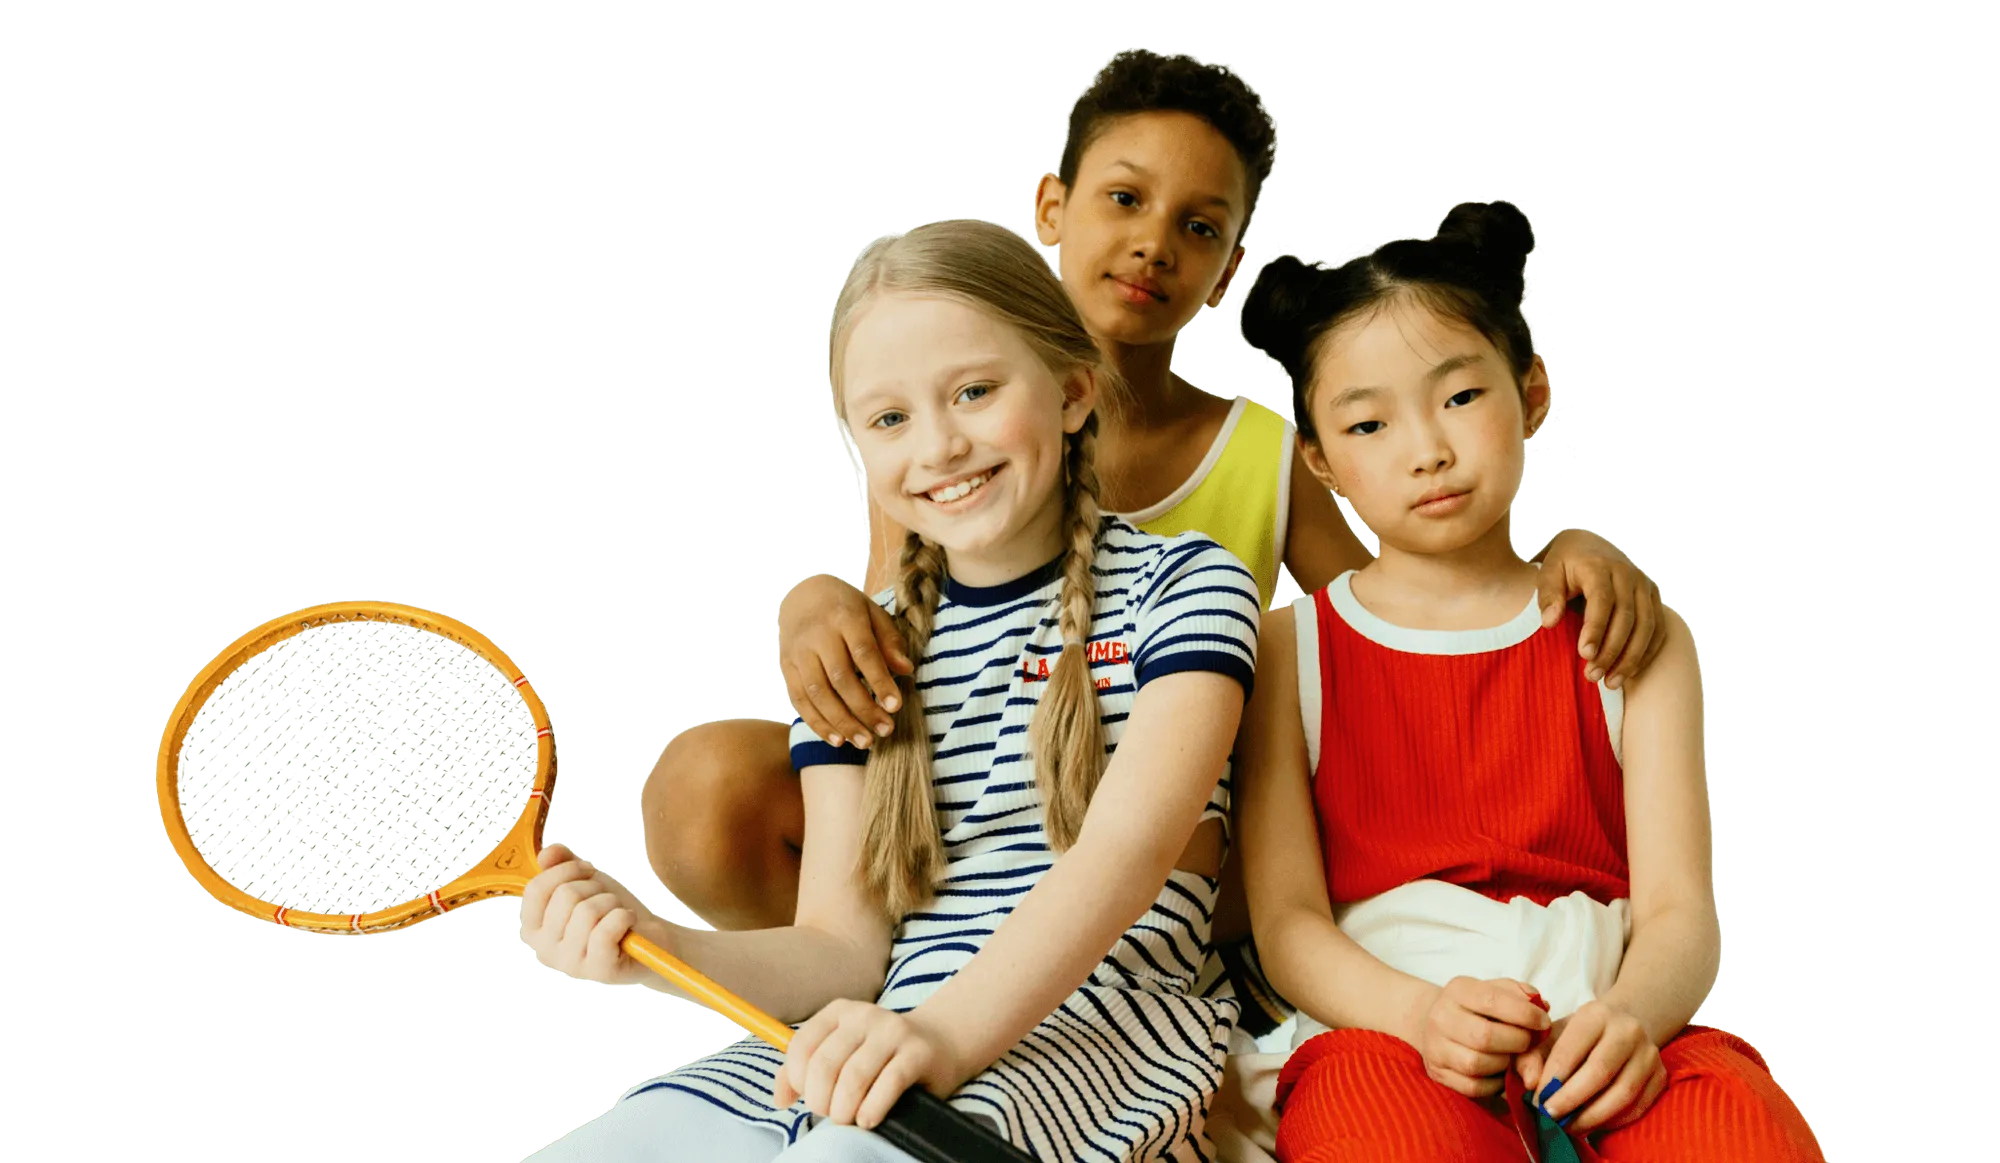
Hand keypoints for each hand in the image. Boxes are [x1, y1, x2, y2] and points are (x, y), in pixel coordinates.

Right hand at [518, 843, 664, 989]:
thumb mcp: (586, 881)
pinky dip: (624, 917)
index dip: (566, 870)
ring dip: (612, 903)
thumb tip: (546, 853)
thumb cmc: (611, 909)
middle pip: (565, 895)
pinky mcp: (598, 970)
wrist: (649, 937)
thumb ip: (563, 863)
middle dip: (595, 888)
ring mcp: (570, 964)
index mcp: (534, 929)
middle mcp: (545, 950)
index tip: (587, 873)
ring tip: (617, 913)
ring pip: (587, 911)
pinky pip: (606, 931)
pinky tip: (628, 923)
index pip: (535, 889)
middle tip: (607, 900)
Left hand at [773, 999, 966, 1128]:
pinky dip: (872, 1109)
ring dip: (844, 1109)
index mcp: (838, 1012)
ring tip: (848, 1120)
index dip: (797, 1080)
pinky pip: (888, 1084)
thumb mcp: (841, 1052)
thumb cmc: (879, 1056)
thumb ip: (806, 1070)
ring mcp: (893, 1031)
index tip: (808, 1098)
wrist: (938, 1044)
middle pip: (825, 1065)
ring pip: (854, 1077)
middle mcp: (864, 1015)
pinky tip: (868, 1119)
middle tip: (829, 1114)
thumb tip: (780, 1099)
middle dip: (820, 1100)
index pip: (802, 1046)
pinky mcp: (917, 1052)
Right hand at [778, 574, 913, 749]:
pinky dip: (817, 723)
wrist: (802, 595)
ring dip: (841, 722)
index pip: (863, 653)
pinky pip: (799, 700)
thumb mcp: (872, 613)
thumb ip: (889, 640)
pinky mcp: (785, 667)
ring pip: (817, 693)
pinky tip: (837, 740)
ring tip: (864, 742)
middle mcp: (817, 634)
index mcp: (844, 616)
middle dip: (863, 709)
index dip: (880, 681)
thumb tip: (905, 670)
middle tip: (885, 731)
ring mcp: (797, 652)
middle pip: (840, 678)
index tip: (896, 707)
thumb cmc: (846, 608)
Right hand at [1411, 977, 1551, 1097]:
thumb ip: (1522, 995)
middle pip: (1484, 1036)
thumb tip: (1542, 1007)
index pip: (1492, 1001)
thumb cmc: (1478, 1007)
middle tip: (1528, 1042)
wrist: (1438, 1023)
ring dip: (1505, 1064)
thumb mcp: (1497, 990)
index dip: (1524, 1014)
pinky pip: (1473, 1087)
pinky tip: (1500, 1072)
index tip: (1543, 1022)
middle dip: (1517, 1042)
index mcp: (1458, 990)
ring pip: (1476, 1064)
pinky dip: (1494, 1084)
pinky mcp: (1438, 1073)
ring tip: (1512, 1056)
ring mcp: (1436, 1047)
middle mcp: (1441, 1017)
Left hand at [1514, 1000, 1666, 1133]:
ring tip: (1568, 1126)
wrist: (1622, 1024)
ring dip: (1592, 1116)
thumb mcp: (1551, 1035)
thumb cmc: (1579, 1035)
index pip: (1572, 1048)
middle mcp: (1628, 1030)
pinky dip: (1613, 1121)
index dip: (1553, 1078)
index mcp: (1596, 1014)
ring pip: (1622, 1093)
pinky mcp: (1660, 1076)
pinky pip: (1638, 1107)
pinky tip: (1591, 1124)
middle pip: (1599, 1072)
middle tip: (1550, 1116)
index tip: (1537, 1100)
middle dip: (1571, 1099)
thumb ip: (1533, 1056)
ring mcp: (1649, 1054)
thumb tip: (1530, 1084)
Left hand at [1536, 530, 1666, 689]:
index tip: (1584, 655)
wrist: (1588, 545)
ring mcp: (1644, 585)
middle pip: (1627, 618)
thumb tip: (1549, 623)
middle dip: (1611, 651)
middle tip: (1592, 676)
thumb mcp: (1548, 572)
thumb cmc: (1563, 564)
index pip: (1602, 601)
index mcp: (1600, 566)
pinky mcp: (1653, 597)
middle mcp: (1628, 574)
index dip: (1596, 629)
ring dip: (1631, 658)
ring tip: (1610, 683)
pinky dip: (1646, 652)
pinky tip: (1629, 673)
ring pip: (1647, 626)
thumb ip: (1548, 596)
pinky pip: (1658, 628)